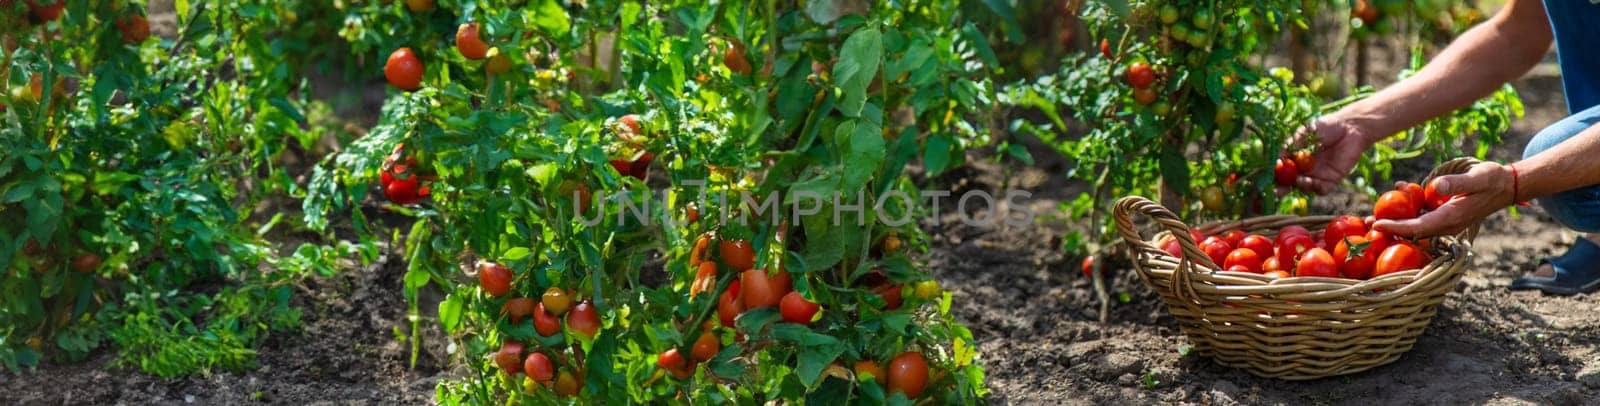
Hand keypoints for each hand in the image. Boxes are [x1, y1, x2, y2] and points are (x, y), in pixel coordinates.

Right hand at [1282, 116, 1377, 194]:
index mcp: (1295, 158)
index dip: (1273, 175)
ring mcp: (1317, 175)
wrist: (1351, 127)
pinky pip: (1321, 190)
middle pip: (1289, 183)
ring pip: (1304, 188)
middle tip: (1277, 192)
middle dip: (1282, 189)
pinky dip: (1315, 189)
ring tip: (1299, 180)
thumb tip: (1276, 159)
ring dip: (1299, 187)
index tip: (1268, 177)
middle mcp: (1304, 169)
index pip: (1280, 170)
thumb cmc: (1327, 126)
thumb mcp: (1305, 133)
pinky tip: (1312, 182)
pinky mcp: (1331, 179)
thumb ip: (1292, 145)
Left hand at [1373, 163, 1515, 237]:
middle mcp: (1446, 223)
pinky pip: (1422, 213)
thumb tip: (1434, 186)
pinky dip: (1408, 207)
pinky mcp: (1443, 213)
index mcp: (1452, 217)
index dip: (1397, 227)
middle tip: (1365, 224)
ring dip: (1395, 220)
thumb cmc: (1492, 179)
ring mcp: (1445, 220)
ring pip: (1415, 223)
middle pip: (1413, 230)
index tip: (1376, 226)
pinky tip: (1398, 190)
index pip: (1419, 227)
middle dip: (1390, 229)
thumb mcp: (1477, 177)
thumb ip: (1456, 183)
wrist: (1506, 184)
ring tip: (1370, 216)